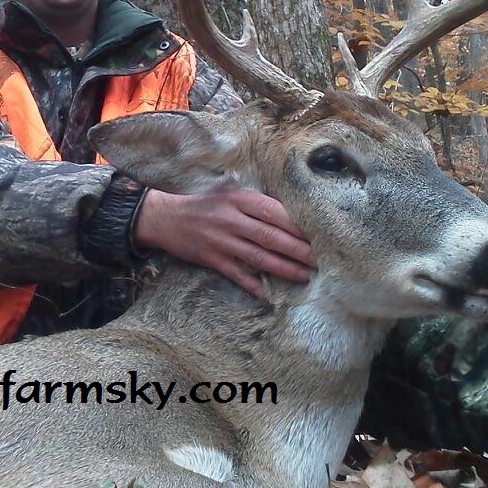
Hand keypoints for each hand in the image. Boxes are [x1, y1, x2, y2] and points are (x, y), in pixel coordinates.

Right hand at [131, 188, 315, 298]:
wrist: (166, 218)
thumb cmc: (204, 204)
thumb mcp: (229, 192)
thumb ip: (256, 202)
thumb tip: (289, 215)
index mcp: (240, 199)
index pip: (276, 213)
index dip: (298, 226)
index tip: (319, 236)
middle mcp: (232, 219)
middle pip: (272, 237)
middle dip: (299, 250)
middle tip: (321, 260)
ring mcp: (222, 241)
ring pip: (260, 257)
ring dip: (285, 269)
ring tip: (306, 275)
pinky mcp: (213, 259)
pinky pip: (238, 275)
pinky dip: (254, 286)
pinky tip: (270, 294)